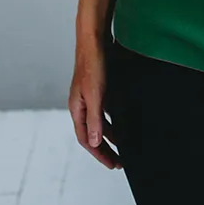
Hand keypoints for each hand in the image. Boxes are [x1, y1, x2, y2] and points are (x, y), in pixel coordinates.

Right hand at [69, 39, 121, 169]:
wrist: (95, 39)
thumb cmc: (92, 64)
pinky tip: (126, 122)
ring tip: (124, 145)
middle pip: (94, 134)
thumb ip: (95, 119)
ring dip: (111, 135)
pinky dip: (115, 120)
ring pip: (101, 123)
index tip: (113, 164)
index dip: (100, 154)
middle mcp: (82, 105)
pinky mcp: (99, 88)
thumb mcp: (95, 95)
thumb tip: (95, 142)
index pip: (87, 140)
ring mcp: (90, 97)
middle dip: (106, 149)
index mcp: (77, 109)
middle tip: (120, 161)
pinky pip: (106, 111)